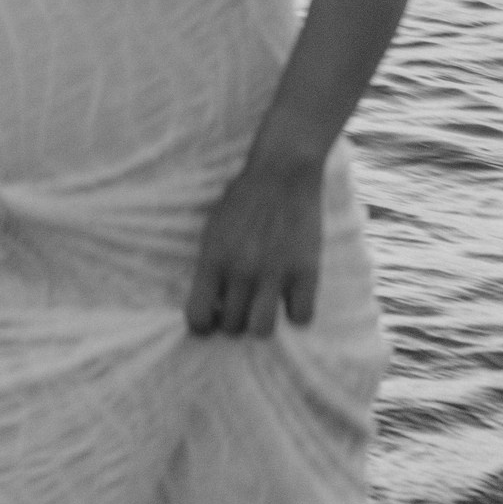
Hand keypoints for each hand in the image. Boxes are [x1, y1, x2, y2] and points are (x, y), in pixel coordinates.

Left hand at [185, 146, 324, 337]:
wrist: (281, 172)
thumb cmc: (242, 199)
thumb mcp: (213, 230)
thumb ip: (211, 266)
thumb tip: (209, 304)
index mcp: (212, 260)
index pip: (197, 316)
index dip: (202, 326)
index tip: (211, 320)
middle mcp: (240, 271)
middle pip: (231, 328)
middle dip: (234, 323)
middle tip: (241, 309)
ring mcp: (274, 273)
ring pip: (262, 330)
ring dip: (262, 324)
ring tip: (265, 309)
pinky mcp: (305, 272)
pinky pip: (301, 318)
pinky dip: (297, 313)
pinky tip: (293, 299)